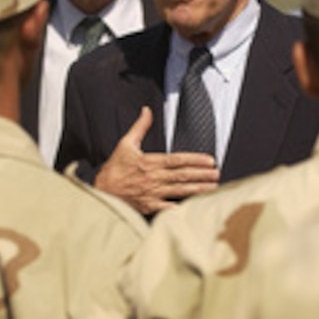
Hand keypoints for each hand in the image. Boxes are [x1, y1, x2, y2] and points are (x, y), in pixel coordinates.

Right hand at [96, 107, 219, 214]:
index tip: (210, 161)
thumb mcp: (125, 144)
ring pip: (181, 191)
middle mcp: (154, 178)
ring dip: (199, 189)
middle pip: (183, 175)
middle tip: (217, 173)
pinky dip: (183, 208)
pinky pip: (170, 208)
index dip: (195, 160)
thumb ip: (139, 127)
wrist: (101, 192)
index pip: (177, 160)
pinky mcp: (150, 207)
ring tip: (214, 187)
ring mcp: (153, 193)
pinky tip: (196, 207)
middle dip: (202, 174)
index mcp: (150, 162)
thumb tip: (147, 110)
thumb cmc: (114, 170)